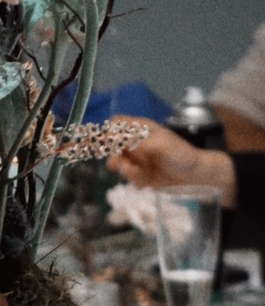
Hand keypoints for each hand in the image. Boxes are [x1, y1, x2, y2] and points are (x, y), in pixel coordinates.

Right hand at [106, 115, 236, 206]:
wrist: (197, 176)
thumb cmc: (181, 154)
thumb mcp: (159, 145)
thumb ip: (135, 141)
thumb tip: (113, 138)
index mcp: (141, 129)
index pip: (117, 123)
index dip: (109, 130)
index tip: (108, 142)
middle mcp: (136, 142)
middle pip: (112, 144)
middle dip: (113, 155)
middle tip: (116, 164)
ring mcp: (138, 158)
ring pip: (118, 162)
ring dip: (124, 169)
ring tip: (135, 173)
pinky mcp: (141, 173)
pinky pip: (128, 176)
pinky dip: (134, 180)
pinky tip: (145, 182)